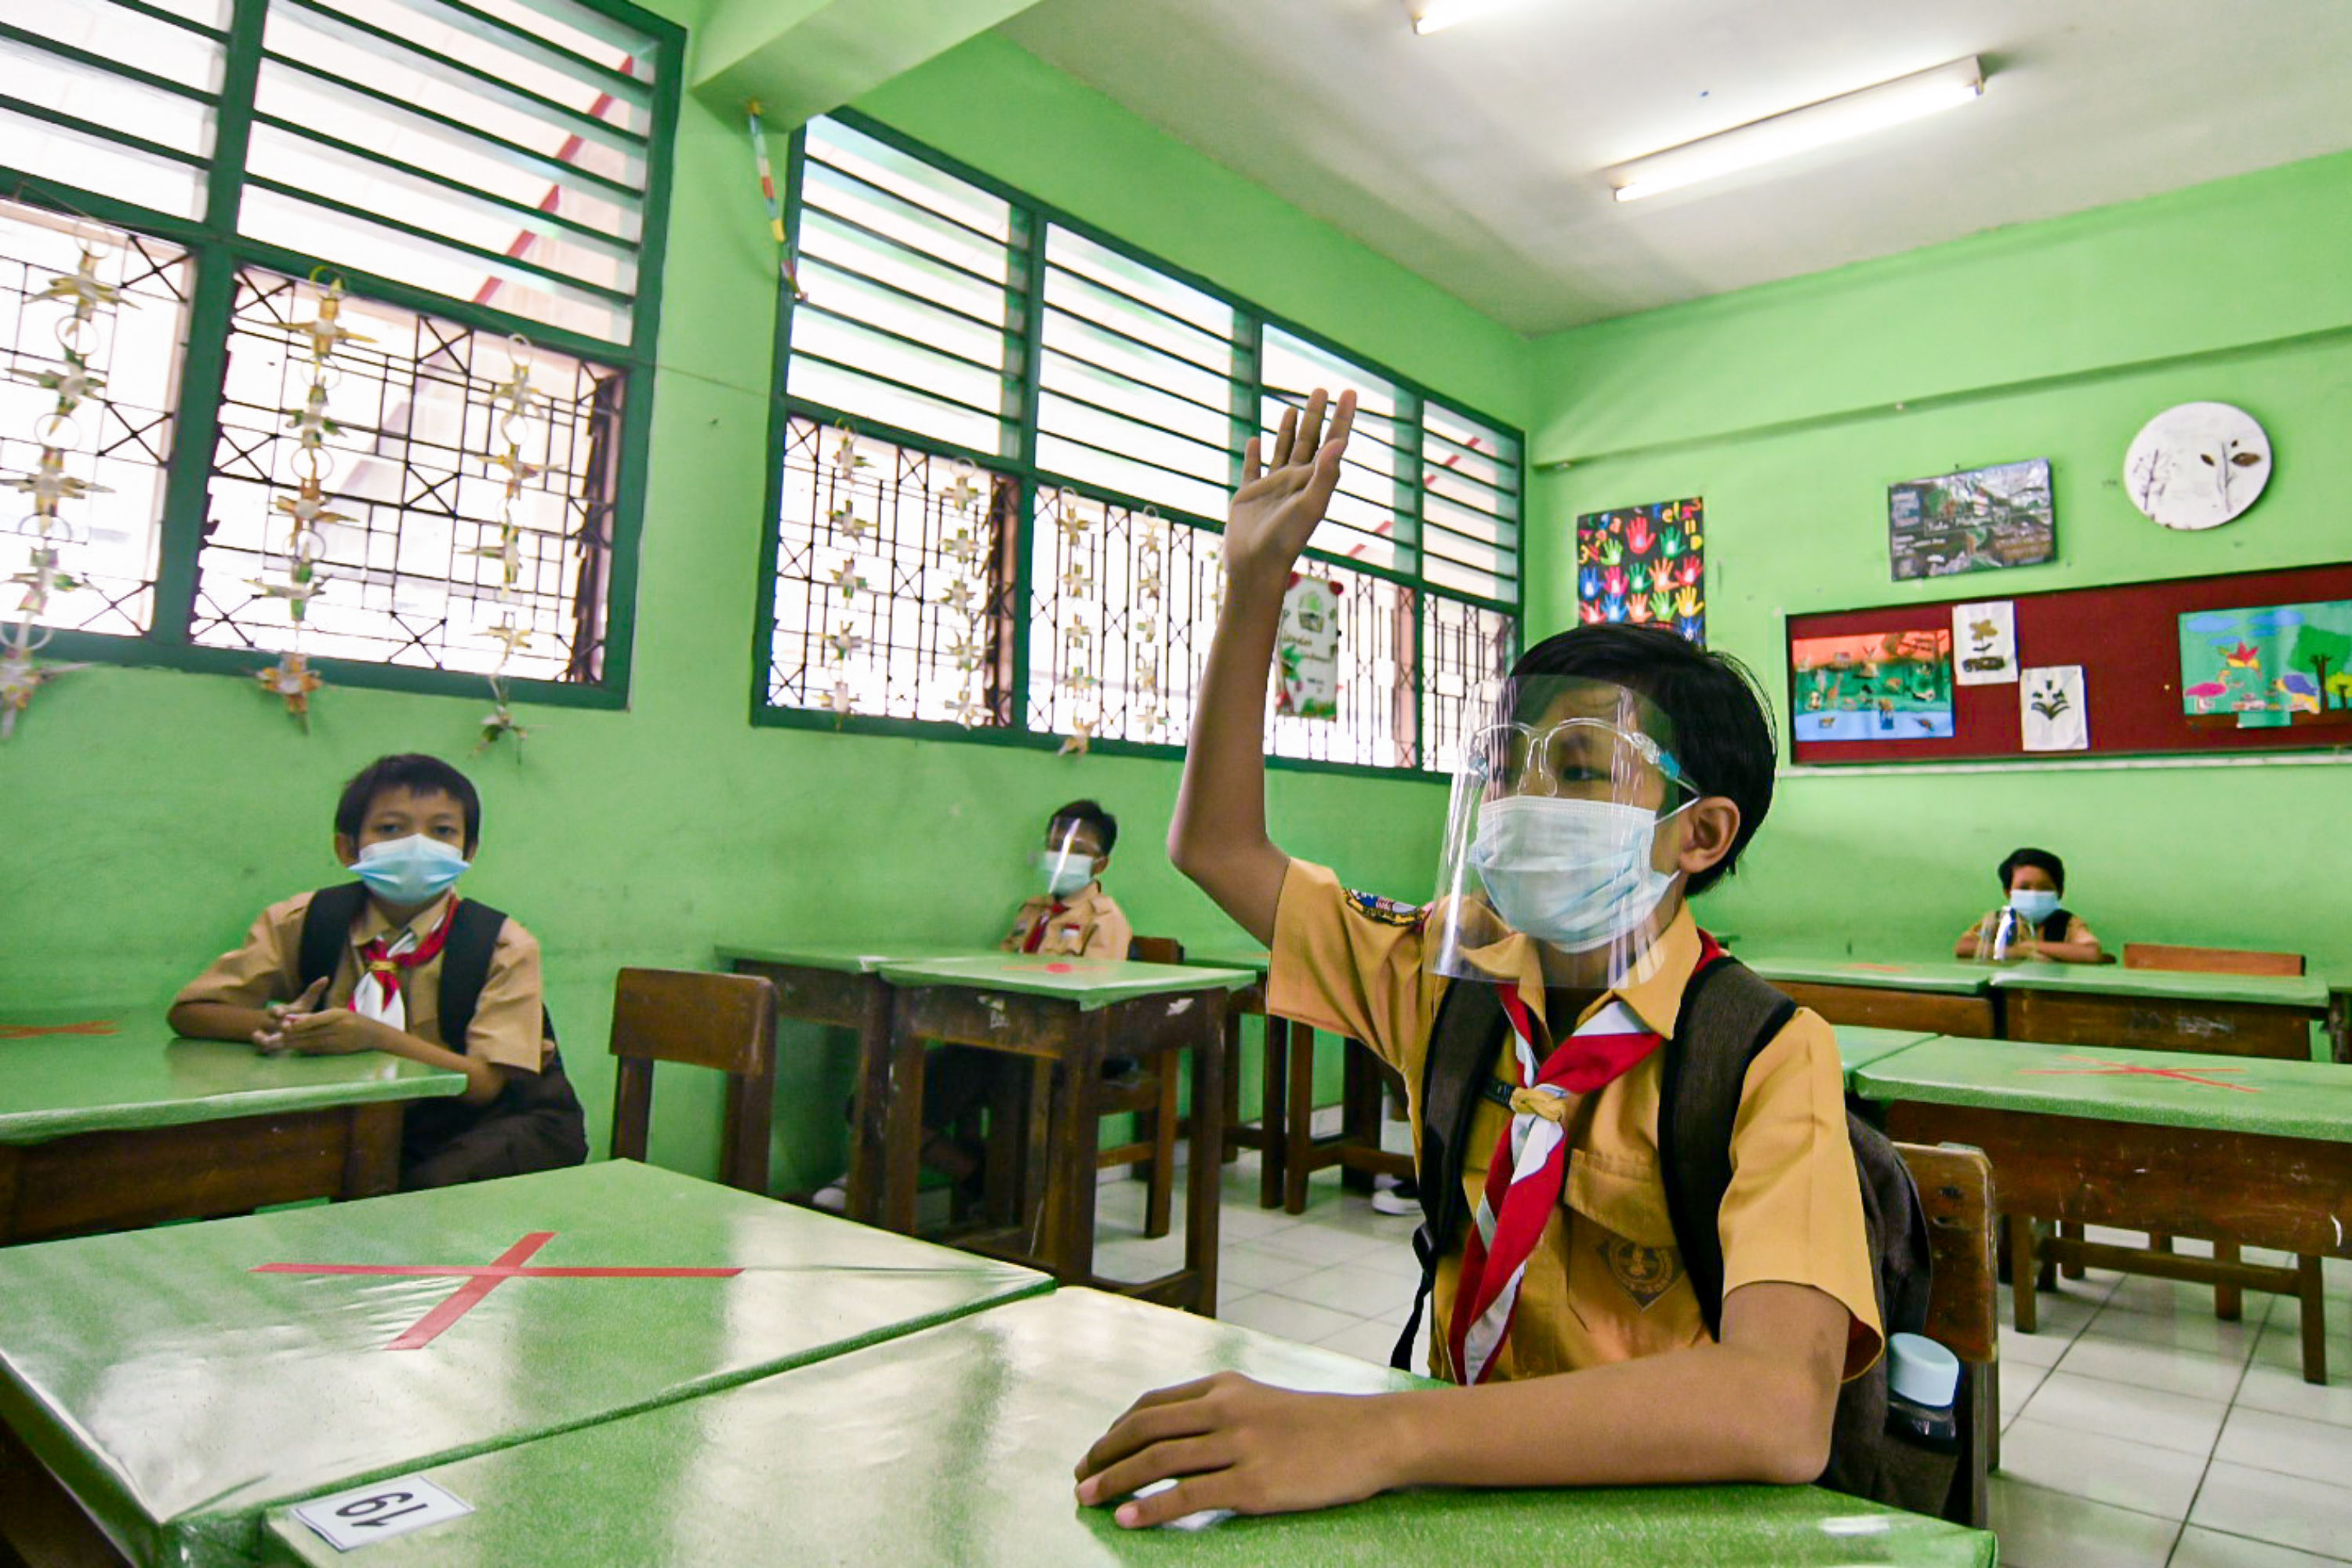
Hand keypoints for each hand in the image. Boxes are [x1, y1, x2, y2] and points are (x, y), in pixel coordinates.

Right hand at [251, 976, 328, 1053]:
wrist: (281, 1025)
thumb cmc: (297, 1013)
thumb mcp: (304, 1003)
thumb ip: (313, 992)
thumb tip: (325, 978)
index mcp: (281, 1011)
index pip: (276, 1009)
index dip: (278, 1011)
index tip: (281, 1013)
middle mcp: (271, 1021)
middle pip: (270, 1023)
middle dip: (277, 1025)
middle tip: (284, 1028)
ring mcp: (266, 1031)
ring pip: (262, 1034)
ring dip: (264, 1037)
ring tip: (266, 1039)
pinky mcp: (264, 1043)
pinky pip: (259, 1045)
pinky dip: (260, 1045)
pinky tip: (262, 1047)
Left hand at [1074, 1372, 1401, 1527]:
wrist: (1371, 1436)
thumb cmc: (1318, 1425)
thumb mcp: (1262, 1402)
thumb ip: (1219, 1413)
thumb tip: (1172, 1443)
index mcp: (1223, 1386)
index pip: (1152, 1405)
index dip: (1116, 1430)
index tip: (1097, 1452)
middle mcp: (1225, 1409)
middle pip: (1145, 1430)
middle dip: (1104, 1455)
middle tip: (1080, 1478)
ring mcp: (1239, 1446)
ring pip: (1158, 1461)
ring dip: (1114, 1481)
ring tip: (1087, 1500)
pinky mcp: (1252, 1485)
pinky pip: (1188, 1496)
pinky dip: (1150, 1507)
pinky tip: (1127, 1518)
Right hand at [1224, 389, 1354, 588]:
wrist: (1256, 566)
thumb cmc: (1286, 540)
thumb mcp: (1310, 506)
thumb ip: (1325, 474)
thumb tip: (1340, 442)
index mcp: (1314, 481)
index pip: (1332, 442)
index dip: (1342, 417)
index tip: (1349, 392)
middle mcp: (1296, 481)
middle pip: (1309, 440)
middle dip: (1316, 415)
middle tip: (1322, 389)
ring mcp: (1273, 487)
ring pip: (1283, 450)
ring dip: (1289, 430)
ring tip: (1292, 409)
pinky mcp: (1249, 495)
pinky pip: (1252, 468)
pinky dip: (1254, 454)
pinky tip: (1256, 440)